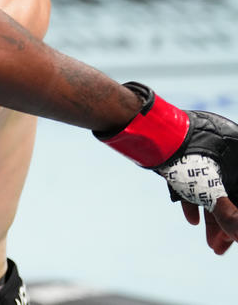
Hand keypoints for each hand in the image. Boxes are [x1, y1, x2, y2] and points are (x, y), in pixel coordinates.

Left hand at [96, 82, 237, 252]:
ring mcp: (207, 157)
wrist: (155, 134)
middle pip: (230, 197)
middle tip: (218, 248)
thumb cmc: (187, 159)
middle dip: (224, 226)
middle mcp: (227, 157)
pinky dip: (194, 201)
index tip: (231, 240)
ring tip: (209, 242)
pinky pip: (196, 183)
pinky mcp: (188, 158)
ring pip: (213, 192)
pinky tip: (192, 220)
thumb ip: (227, 214)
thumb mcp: (210, 191)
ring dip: (211, 218)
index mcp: (237, 160)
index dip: (235, 221)